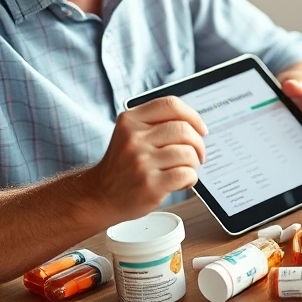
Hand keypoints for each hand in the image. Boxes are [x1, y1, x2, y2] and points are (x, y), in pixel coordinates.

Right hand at [89, 96, 207, 220]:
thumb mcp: (130, 135)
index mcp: (130, 120)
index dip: (192, 115)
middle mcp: (134, 138)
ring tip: (185, 169)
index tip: (201, 129)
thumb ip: (156, 124)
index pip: (171, 105)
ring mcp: (141, 162)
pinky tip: (181, 182)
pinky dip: (190, 178)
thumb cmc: (123, 165)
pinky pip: (186, 174)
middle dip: (198, 143)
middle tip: (198, 154)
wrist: (100, 196)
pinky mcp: (150, 184)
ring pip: (187, 153)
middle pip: (183, 129)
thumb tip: (195, 124)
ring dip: (194, 163)